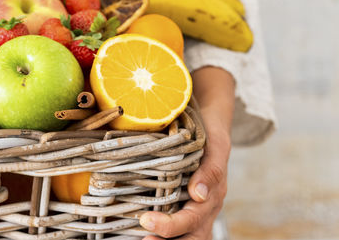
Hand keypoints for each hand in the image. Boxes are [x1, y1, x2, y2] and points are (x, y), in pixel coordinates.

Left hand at [139, 107, 230, 239]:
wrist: (210, 125)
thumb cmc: (210, 136)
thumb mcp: (215, 147)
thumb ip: (211, 170)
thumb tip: (199, 194)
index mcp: (212, 198)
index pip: (192, 220)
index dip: (171, 226)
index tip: (146, 220)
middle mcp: (203, 210)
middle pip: (190, 237)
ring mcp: (194, 212)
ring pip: (184, 237)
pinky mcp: (180, 208)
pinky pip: (176, 230)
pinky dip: (161, 234)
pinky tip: (138, 232)